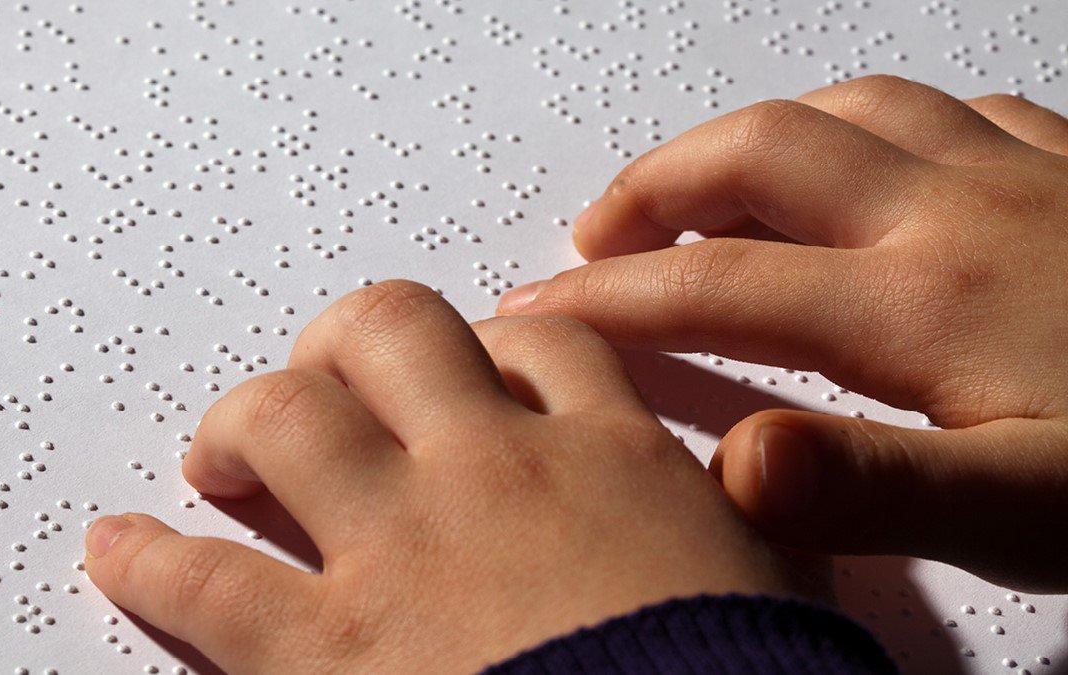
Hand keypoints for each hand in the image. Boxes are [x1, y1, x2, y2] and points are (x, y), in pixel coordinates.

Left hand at [83, 281, 805, 673]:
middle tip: (329, 376)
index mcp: (612, 458)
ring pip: (289, 416)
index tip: (472, 366)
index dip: (495, 344)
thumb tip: (737, 505)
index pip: (541, 344)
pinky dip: (149, 561)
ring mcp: (404, 552)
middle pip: (394, 330)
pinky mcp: (332, 652)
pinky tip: (117, 548)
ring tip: (222, 450)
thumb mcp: (775, 589)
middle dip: (348, 343)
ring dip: (243, 422)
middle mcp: (495, 474)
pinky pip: (210, 583)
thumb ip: (742, 524)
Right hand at [496, 74, 1067, 591]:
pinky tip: (867, 160)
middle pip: (762, 155)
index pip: (718, 284)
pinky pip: (951, 109)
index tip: (537, 311)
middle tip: (598, 236)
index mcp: (924, 304)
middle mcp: (957, 215)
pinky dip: (871, 127)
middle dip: (655, 190)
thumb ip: (874, 490)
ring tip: (705, 186)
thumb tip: (741, 468)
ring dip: (750, 144)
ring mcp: (1020, 178)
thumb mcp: (1031, 514)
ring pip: (848, 112)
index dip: (608, 298)